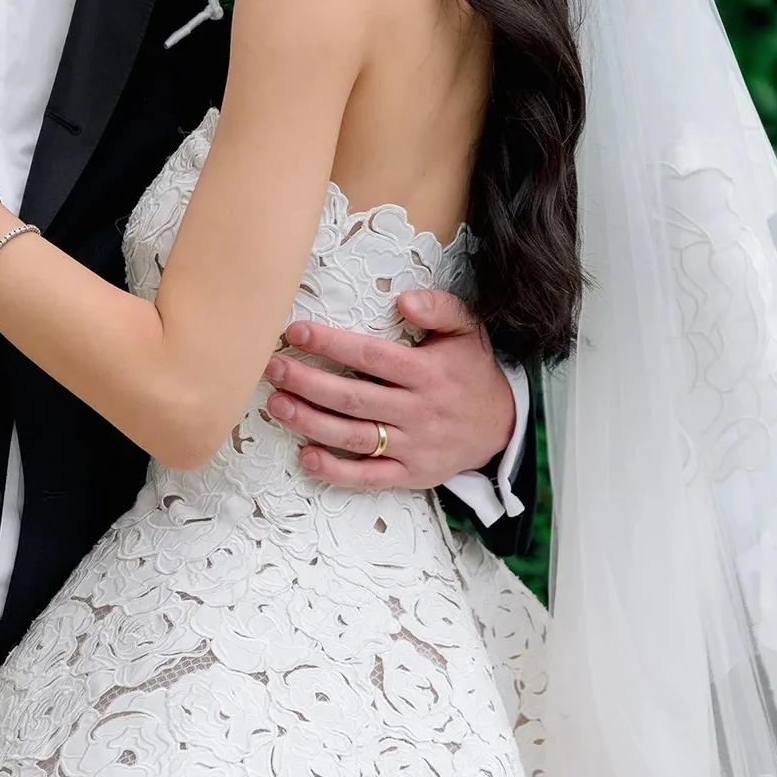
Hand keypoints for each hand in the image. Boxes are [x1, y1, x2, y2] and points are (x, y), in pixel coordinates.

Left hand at [263, 288, 516, 491]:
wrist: (504, 426)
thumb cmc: (473, 372)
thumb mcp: (467, 330)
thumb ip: (439, 308)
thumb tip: (405, 298)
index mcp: (427, 373)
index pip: (370, 356)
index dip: (331, 344)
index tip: (296, 332)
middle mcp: (417, 410)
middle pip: (353, 397)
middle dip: (307, 382)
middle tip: (272, 368)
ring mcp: (413, 446)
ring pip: (354, 436)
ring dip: (310, 422)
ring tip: (276, 405)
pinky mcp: (410, 474)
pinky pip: (369, 477)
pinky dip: (337, 471)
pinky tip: (306, 457)